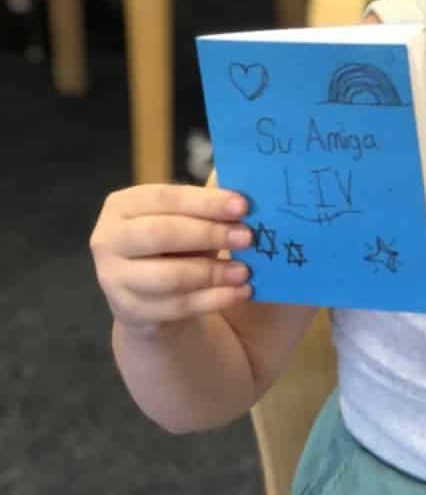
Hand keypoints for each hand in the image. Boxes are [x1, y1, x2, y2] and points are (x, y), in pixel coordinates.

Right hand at [90, 183, 254, 336]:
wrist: (148, 298)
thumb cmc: (173, 247)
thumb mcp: (187, 220)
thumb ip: (208, 204)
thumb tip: (245, 183)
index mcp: (122, 205)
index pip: (164, 197)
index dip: (205, 202)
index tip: (243, 206)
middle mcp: (108, 239)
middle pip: (161, 233)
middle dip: (208, 234)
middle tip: (247, 237)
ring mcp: (114, 278)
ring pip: (169, 276)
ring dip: (213, 273)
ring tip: (245, 271)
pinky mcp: (130, 311)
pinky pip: (177, 306)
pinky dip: (213, 300)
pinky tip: (239, 293)